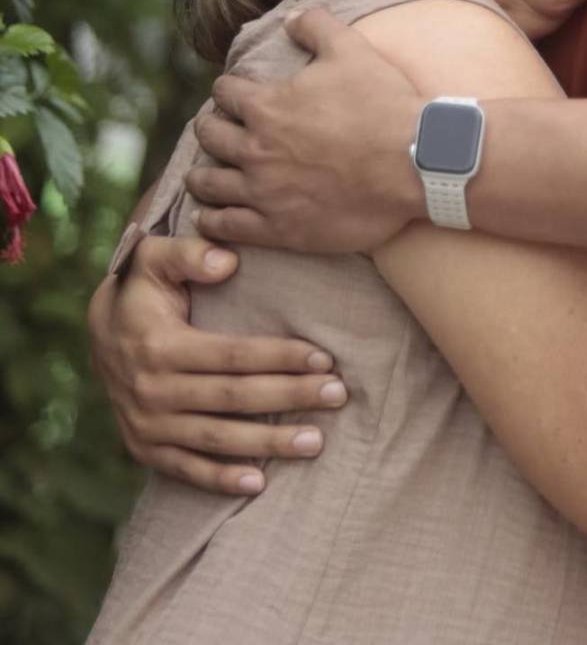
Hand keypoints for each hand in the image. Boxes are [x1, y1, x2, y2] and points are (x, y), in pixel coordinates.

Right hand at [88, 234, 349, 494]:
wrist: (98, 332)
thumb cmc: (142, 287)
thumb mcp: (154, 258)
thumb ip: (189, 253)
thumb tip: (228, 262)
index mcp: (161, 346)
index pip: (233, 356)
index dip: (279, 357)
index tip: (324, 357)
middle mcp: (152, 390)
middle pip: (234, 399)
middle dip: (290, 397)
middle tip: (338, 395)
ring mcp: (147, 425)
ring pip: (218, 439)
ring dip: (269, 444)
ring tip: (317, 441)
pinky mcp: (144, 449)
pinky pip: (187, 470)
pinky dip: (221, 480)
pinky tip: (260, 484)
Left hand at [187, 7, 422, 252]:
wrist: (416, 163)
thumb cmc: (382, 103)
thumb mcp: (351, 48)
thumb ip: (315, 26)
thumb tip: (290, 17)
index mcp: (267, 106)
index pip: (224, 93)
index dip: (227, 90)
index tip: (232, 94)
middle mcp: (256, 149)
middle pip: (210, 135)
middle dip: (209, 126)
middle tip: (216, 128)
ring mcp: (264, 192)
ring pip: (209, 183)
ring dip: (203, 174)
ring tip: (204, 174)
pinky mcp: (279, 228)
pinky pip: (226, 226)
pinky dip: (211, 219)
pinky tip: (208, 215)